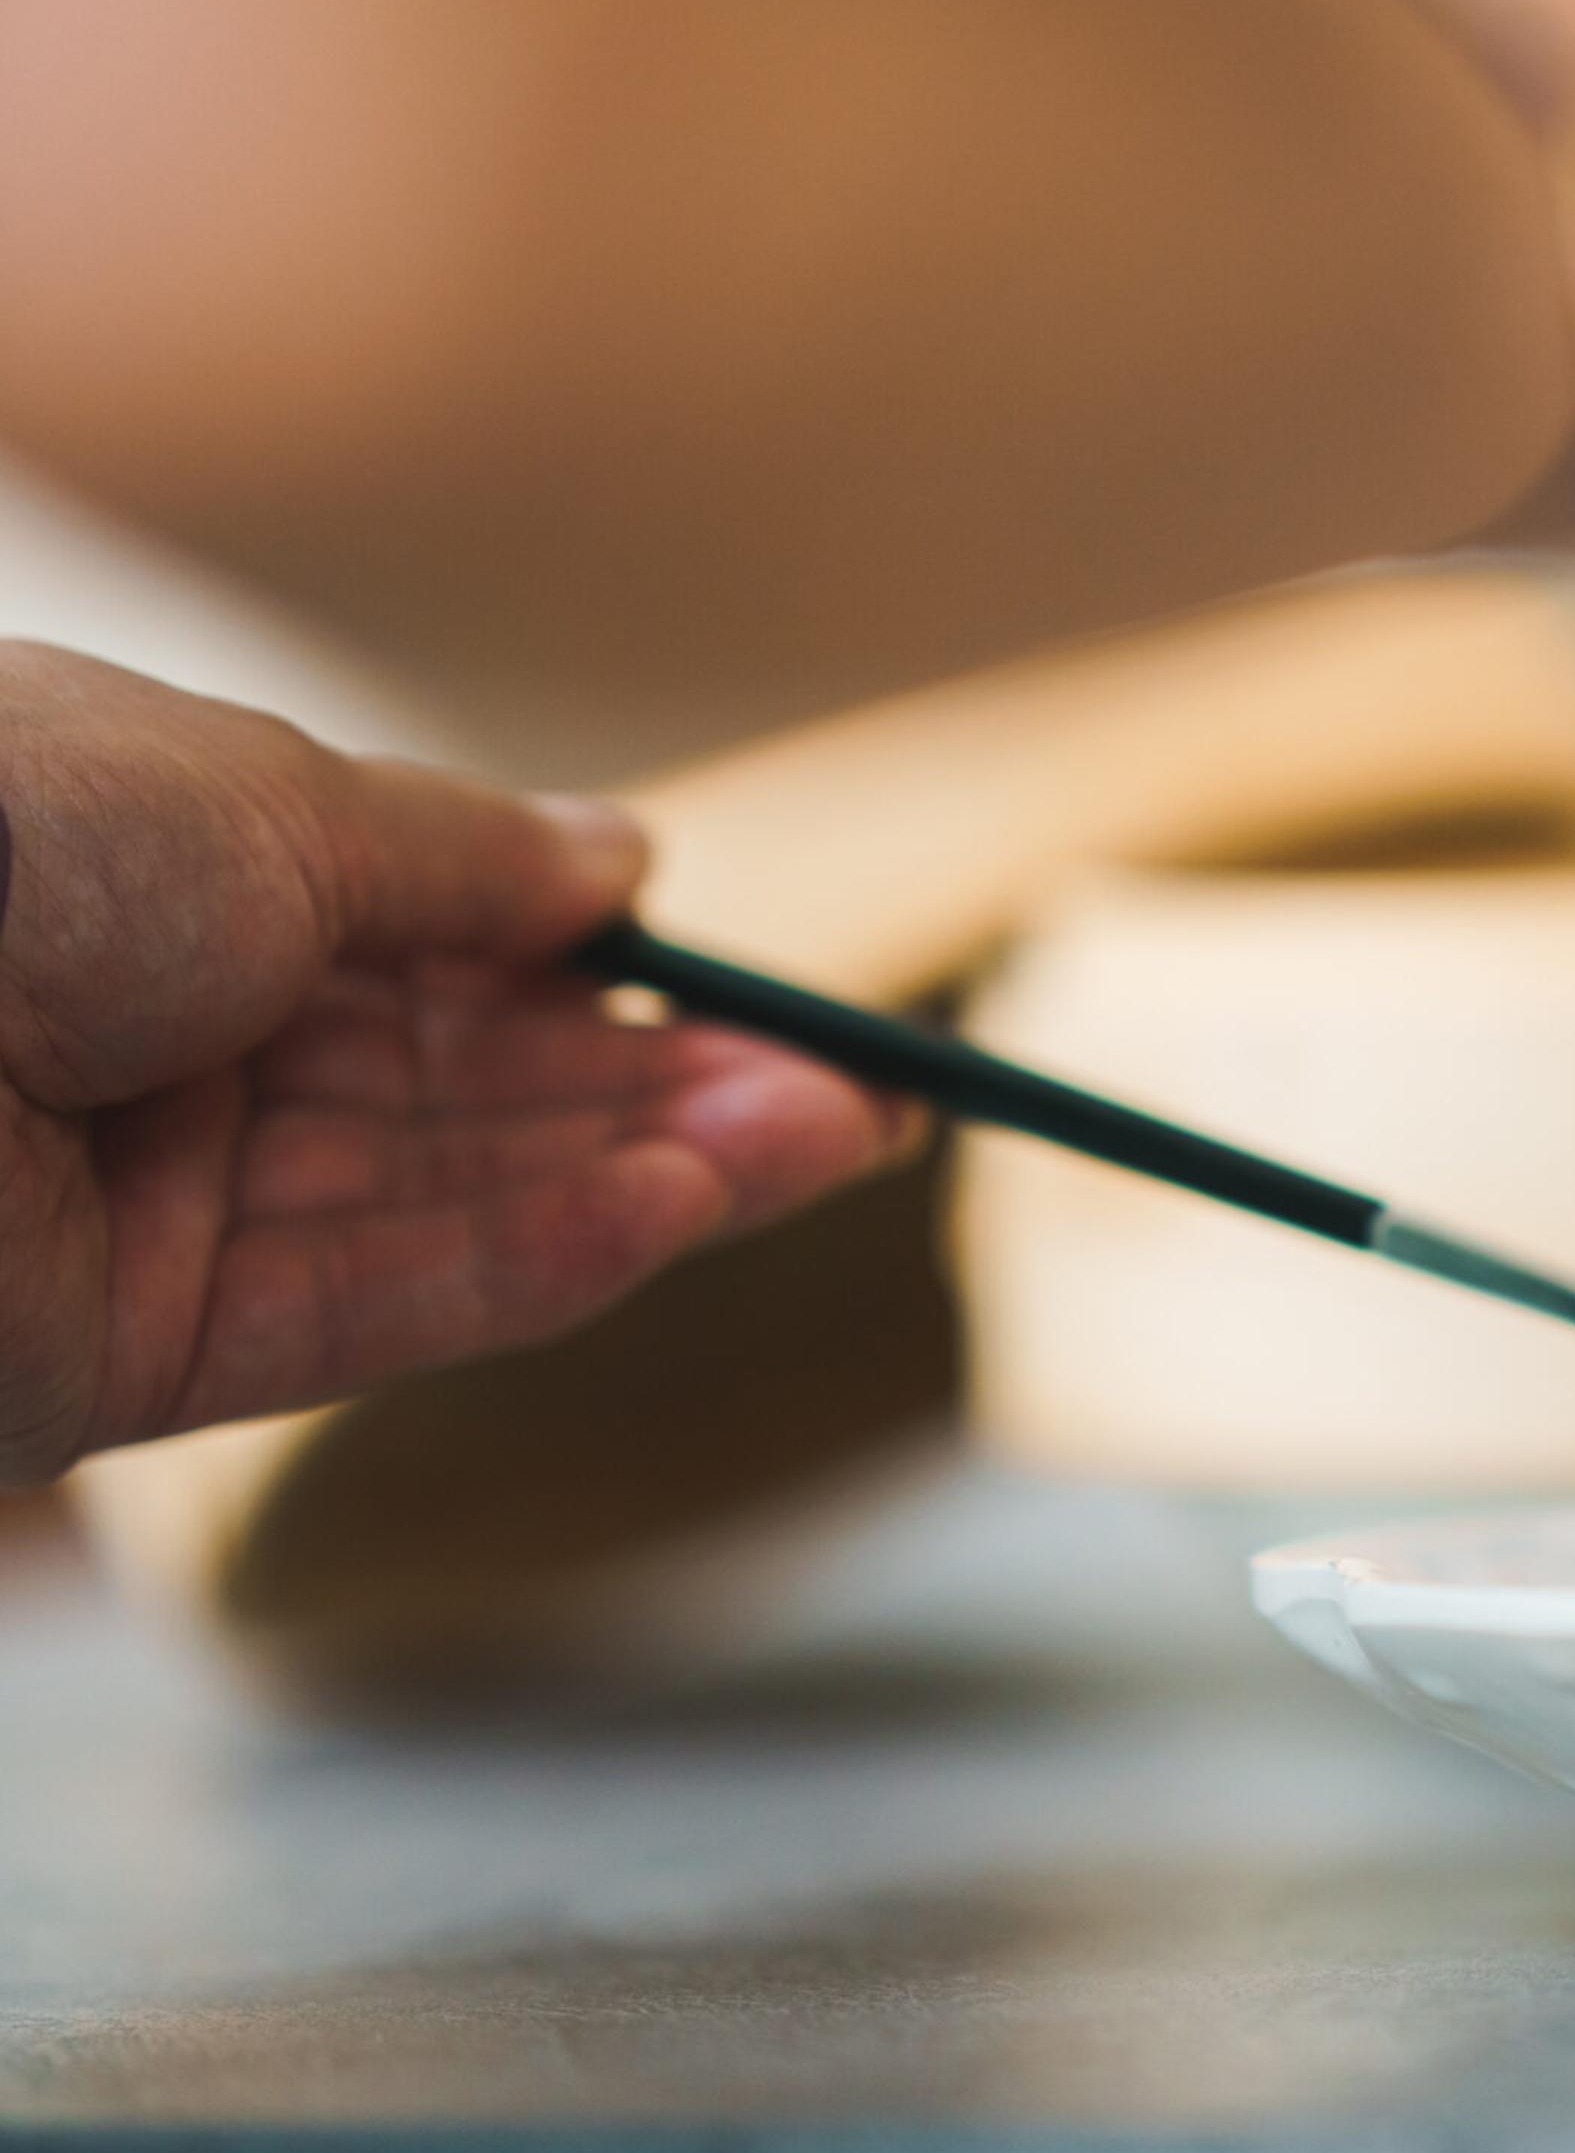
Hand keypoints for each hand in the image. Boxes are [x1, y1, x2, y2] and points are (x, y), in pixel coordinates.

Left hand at [0, 643, 913, 1482]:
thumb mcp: (266, 798)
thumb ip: (462, 858)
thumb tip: (623, 854)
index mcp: (157, 873)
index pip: (429, 945)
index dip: (604, 971)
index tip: (766, 992)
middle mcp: (150, 1039)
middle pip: (464, 1087)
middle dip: (670, 1085)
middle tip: (871, 1098)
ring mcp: (140, 1202)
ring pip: (443, 1197)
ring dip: (651, 1171)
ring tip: (838, 1139)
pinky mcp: (124, 1354)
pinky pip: (369, 1306)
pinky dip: (538, 1260)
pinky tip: (687, 1206)